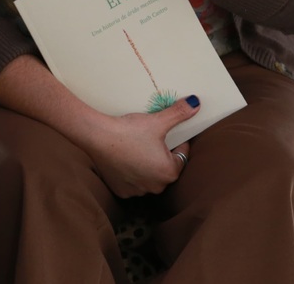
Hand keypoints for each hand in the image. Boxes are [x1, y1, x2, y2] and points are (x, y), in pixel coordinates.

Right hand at [81, 96, 198, 197]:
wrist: (98, 137)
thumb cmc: (130, 131)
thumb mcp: (158, 121)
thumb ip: (180, 113)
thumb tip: (196, 103)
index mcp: (169, 173)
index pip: (181, 156)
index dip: (177, 143)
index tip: (168, 133)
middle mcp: (156, 187)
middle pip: (165, 168)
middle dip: (163, 156)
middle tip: (153, 139)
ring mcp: (138, 191)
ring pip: (149, 176)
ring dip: (147, 166)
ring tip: (139, 147)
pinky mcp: (122, 191)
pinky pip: (133, 182)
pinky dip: (132, 173)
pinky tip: (126, 158)